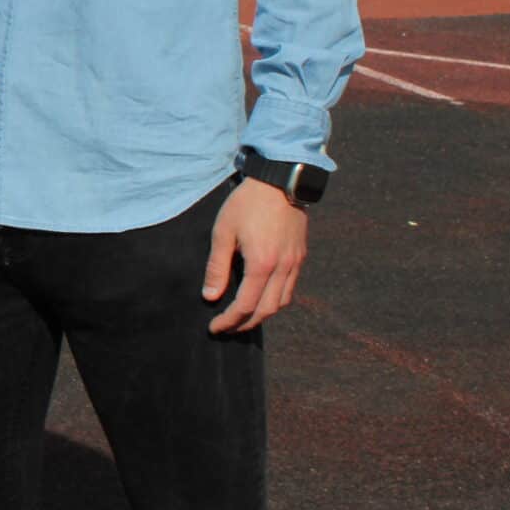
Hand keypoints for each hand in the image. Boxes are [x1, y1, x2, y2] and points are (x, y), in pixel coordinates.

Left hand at [203, 178, 308, 333]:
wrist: (280, 181)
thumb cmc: (246, 204)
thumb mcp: (223, 232)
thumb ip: (217, 267)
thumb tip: (210, 297)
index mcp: (262, 264)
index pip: (245, 306)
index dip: (228, 321)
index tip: (214, 327)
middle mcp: (283, 268)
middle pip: (266, 310)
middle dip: (245, 324)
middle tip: (226, 328)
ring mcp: (295, 263)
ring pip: (281, 303)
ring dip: (261, 315)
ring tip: (242, 318)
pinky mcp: (300, 256)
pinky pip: (290, 288)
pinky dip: (275, 300)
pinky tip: (260, 298)